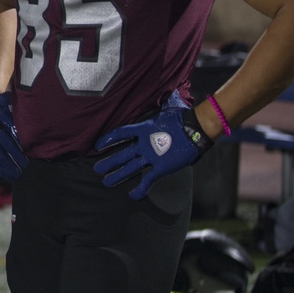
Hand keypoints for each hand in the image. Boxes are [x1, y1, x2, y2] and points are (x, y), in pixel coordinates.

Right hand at [0, 90, 28, 180]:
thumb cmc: (4, 107)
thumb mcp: (11, 104)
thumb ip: (21, 112)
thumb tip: (40, 120)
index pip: (10, 129)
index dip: (19, 141)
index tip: (28, 151)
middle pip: (3, 141)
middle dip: (15, 154)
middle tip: (25, 165)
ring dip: (6, 163)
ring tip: (18, 173)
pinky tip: (8, 175)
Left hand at [94, 91, 212, 199]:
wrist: (196, 129)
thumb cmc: (184, 117)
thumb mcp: (169, 109)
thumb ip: (163, 106)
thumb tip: (168, 96)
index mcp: (143, 128)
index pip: (120, 133)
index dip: (108, 139)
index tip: (98, 146)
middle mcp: (144, 144)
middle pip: (122, 154)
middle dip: (109, 162)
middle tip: (96, 169)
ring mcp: (152, 156)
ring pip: (130, 168)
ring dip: (117, 176)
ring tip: (106, 182)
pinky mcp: (161, 167)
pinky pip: (148, 180)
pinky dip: (140, 189)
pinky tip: (132, 196)